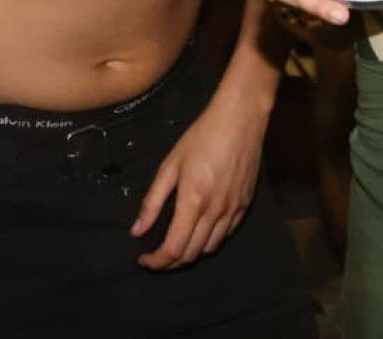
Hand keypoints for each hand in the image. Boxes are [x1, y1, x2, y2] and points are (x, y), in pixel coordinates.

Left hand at [131, 93, 266, 270]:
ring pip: (210, 248)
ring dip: (191, 253)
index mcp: (193, 201)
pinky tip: (200, 229)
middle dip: (170, 262)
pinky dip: (210, 240)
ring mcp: (233, 209)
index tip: (144, 259)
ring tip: (177, 244)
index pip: (173, 248)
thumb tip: (137, 230)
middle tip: (156, 256)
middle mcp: (215, 211)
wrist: (240, 119)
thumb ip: (153, 201)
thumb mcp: (170, 165)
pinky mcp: (245, 205)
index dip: (156, 261)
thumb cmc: (202, 137)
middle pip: (191, 254)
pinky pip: (226, 234)